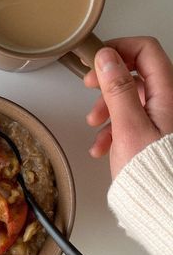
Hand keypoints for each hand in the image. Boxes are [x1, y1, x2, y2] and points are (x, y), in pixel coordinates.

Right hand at [84, 37, 172, 178]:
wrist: (164, 207)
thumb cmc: (152, 173)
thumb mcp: (128, 126)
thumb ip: (117, 89)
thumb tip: (107, 58)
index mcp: (167, 94)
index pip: (146, 50)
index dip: (120, 48)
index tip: (97, 59)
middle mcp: (168, 102)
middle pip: (136, 74)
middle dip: (108, 82)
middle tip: (90, 86)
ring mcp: (161, 119)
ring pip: (131, 98)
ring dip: (107, 108)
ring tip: (94, 124)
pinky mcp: (154, 135)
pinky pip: (132, 120)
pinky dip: (114, 128)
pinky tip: (103, 145)